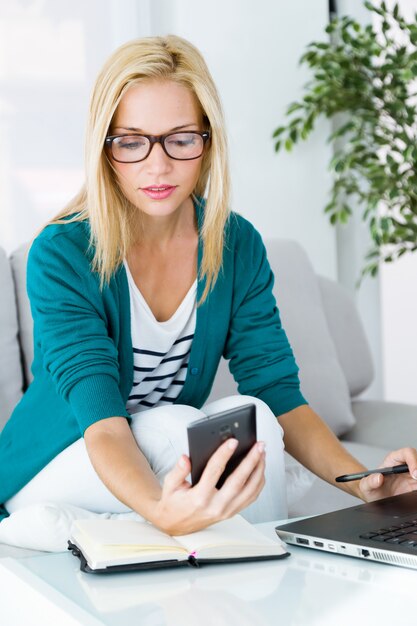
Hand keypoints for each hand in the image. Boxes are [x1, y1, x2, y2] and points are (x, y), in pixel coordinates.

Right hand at [151, 438, 265, 534]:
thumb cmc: (174, 503)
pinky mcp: (232, 513)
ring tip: (262, 454)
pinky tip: (260, 470)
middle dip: (251, 461)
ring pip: (250, 490)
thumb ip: (178, 471)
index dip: (224, 454)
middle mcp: (216, 506)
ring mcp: (226, 511)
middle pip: (239, 481)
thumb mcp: (170, 485)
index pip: (214, 471)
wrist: (176, 525)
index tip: (233, 441)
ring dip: (259, 470)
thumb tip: (186, 458)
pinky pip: (251, 497)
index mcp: (199, 498)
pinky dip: (259, 483)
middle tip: (259, 446)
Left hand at [359, 447, 416, 501]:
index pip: (407, 453)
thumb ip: (369, 482)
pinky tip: (415, 493)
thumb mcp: (365, 486)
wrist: (373, 499)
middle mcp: (404, 466)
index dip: (413, 461)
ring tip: (415, 488)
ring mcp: (411, 476)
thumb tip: (378, 478)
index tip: (415, 474)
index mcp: (392, 460)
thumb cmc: (370, 488)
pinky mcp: (414, 486)